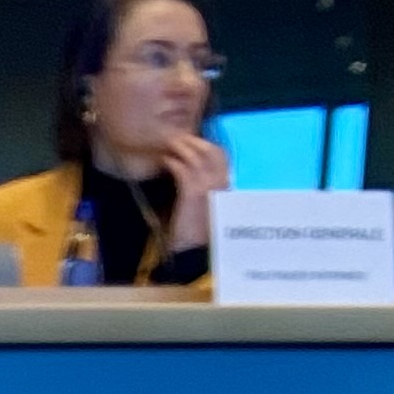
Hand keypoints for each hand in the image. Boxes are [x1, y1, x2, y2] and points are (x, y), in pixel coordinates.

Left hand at [159, 129, 230, 250]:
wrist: (193, 255)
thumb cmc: (196, 233)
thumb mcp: (204, 206)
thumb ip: (202, 187)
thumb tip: (190, 171)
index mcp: (226, 186)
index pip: (221, 155)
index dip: (207, 145)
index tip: (193, 141)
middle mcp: (221, 183)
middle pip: (210, 150)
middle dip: (193, 142)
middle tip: (177, 139)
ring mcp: (208, 187)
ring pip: (196, 157)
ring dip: (181, 149)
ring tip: (170, 147)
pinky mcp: (193, 194)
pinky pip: (183, 170)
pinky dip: (173, 163)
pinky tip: (166, 163)